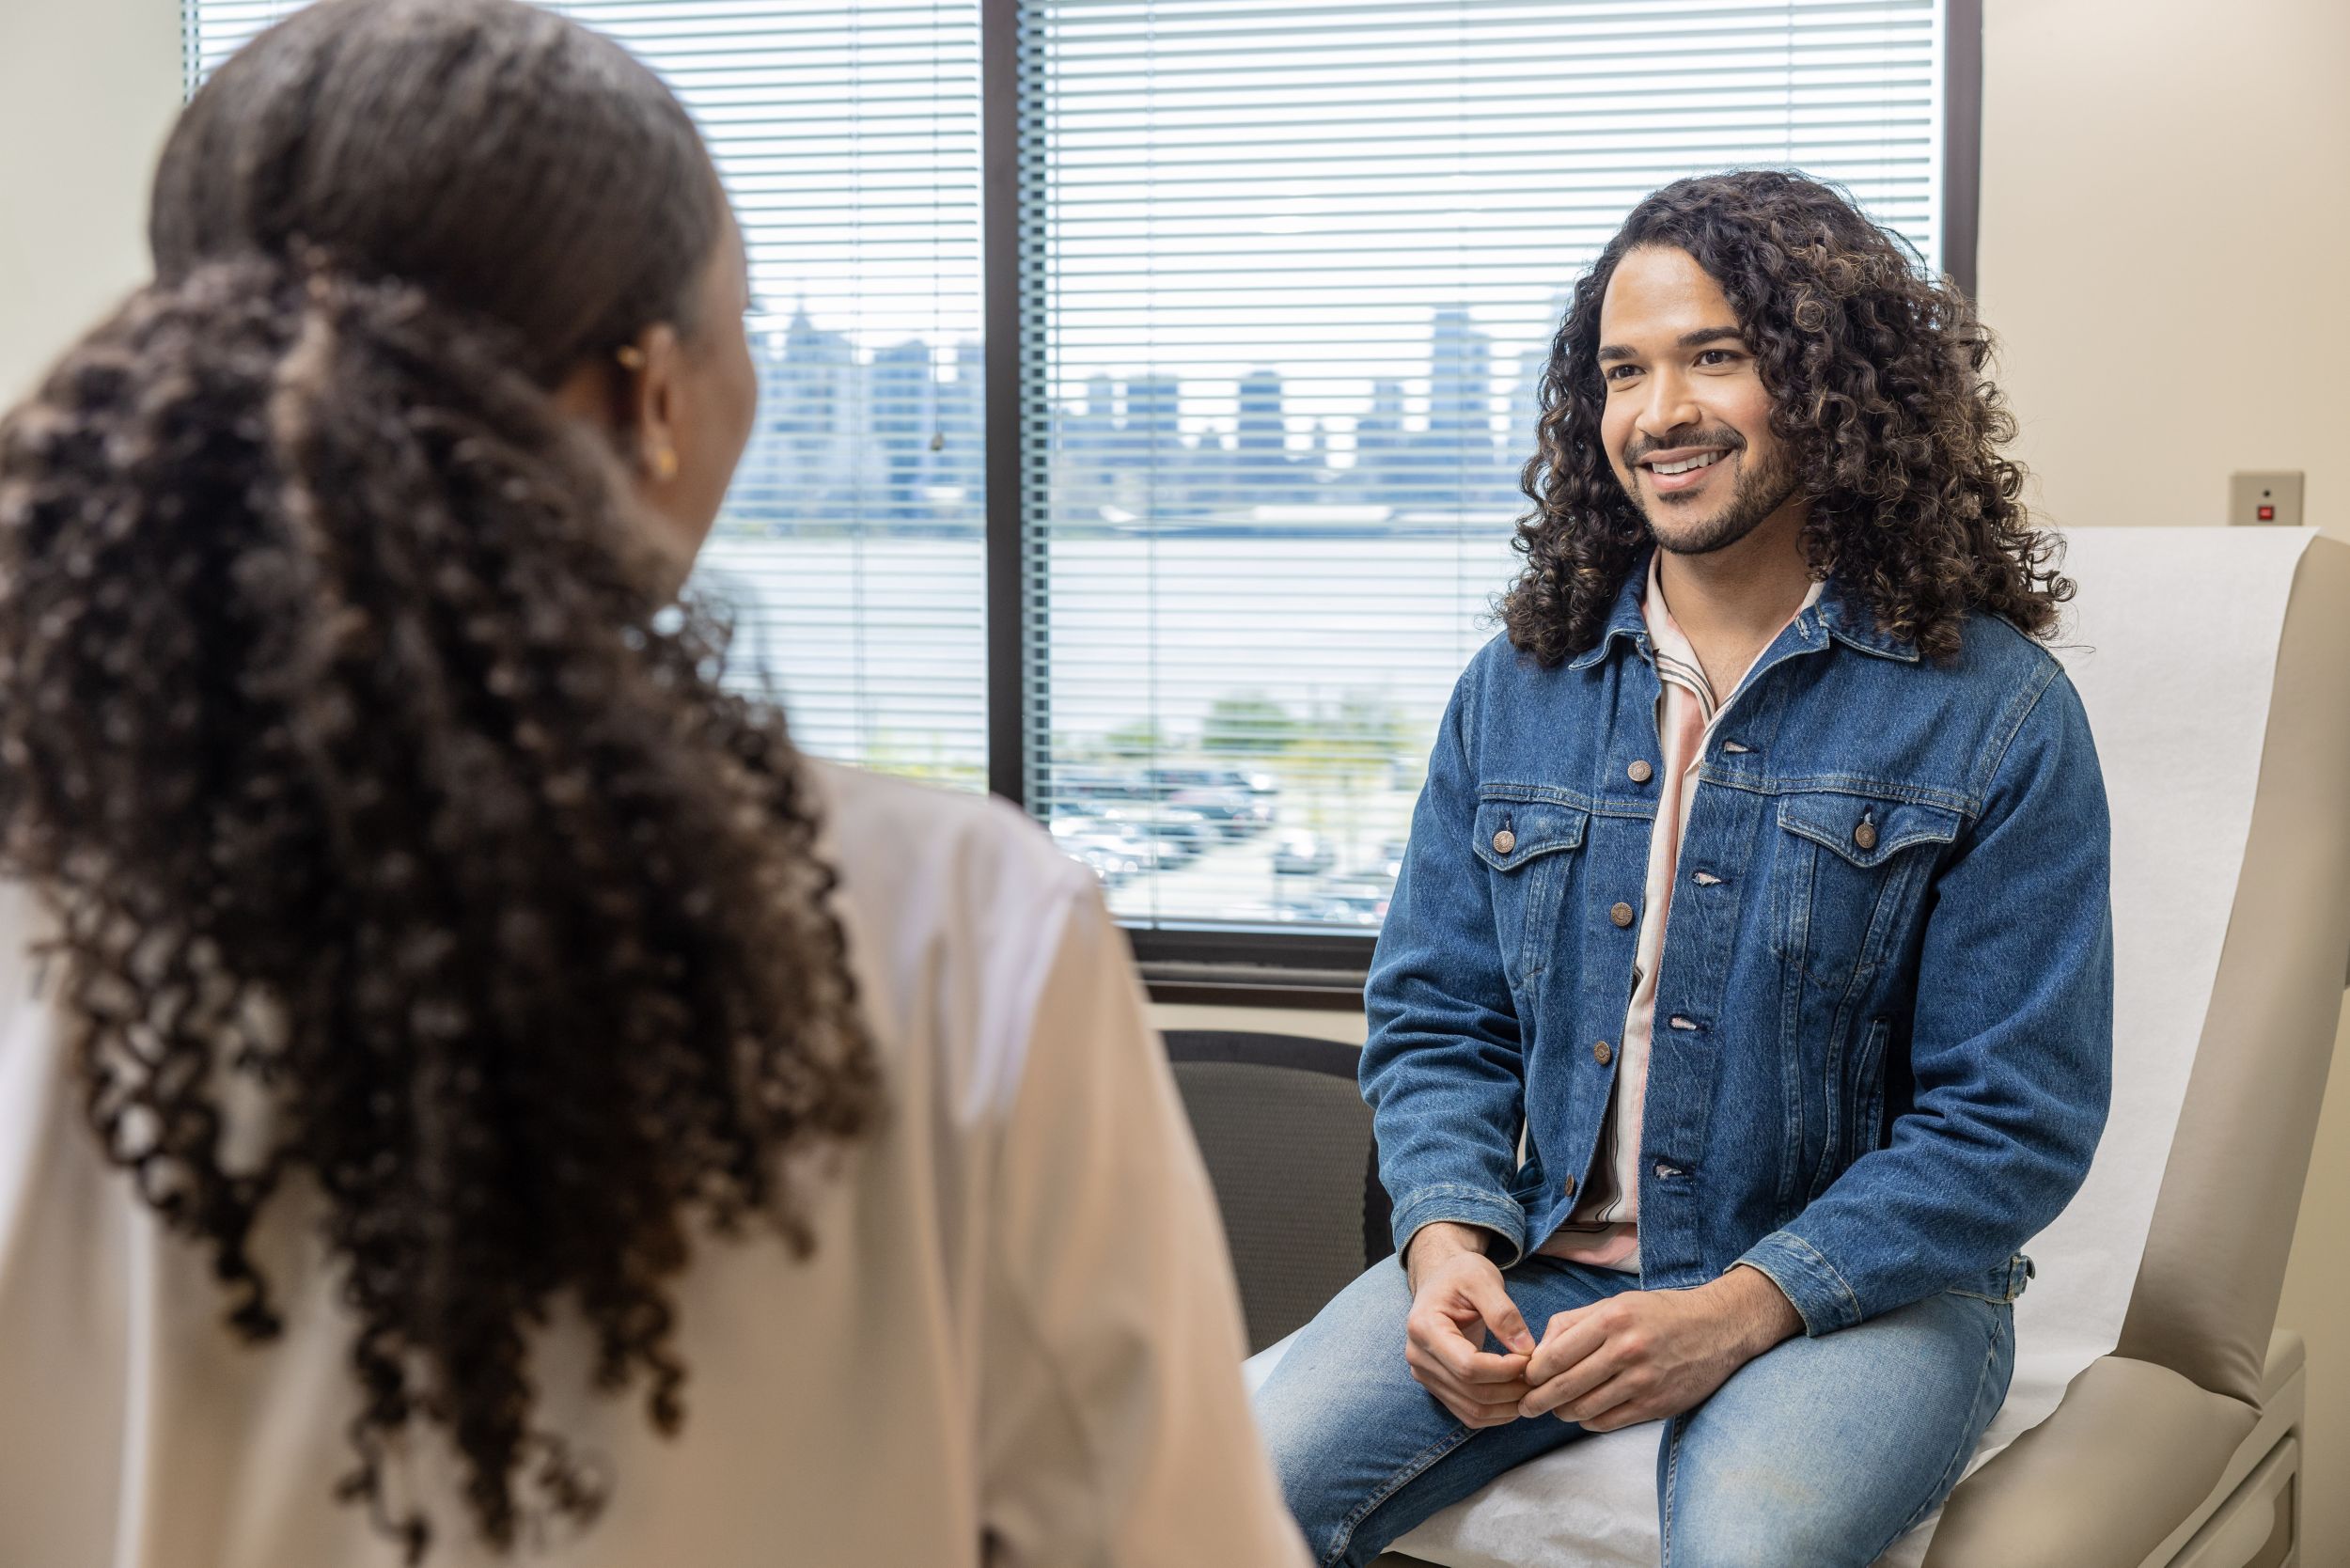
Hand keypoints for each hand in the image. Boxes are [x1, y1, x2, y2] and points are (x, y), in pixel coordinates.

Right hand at [1402, 1223, 1539, 1427]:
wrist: (1441, 1279)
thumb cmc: (1460, 1274)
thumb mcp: (1483, 1279)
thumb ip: (1504, 1313)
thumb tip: (1526, 1350)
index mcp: (1424, 1328)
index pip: (1467, 1366)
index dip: (1503, 1370)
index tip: (1529, 1358)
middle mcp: (1418, 1357)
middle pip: (1471, 1391)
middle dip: (1511, 1390)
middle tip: (1538, 1376)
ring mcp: (1425, 1375)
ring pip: (1472, 1410)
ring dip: (1507, 1407)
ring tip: (1531, 1387)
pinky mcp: (1437, 1386)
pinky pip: (1468, 1413)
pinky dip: (1496, 1413)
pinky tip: (1515, 1397)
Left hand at [1516, 1265, 1801, 1431]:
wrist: (1718, 1329)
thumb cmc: (1660, 1314)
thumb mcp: (1616, 1304)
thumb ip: (1574, 1322)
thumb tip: (1538, 1350)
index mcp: (1612, 1319)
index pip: (1556, 1355)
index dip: (1533, 1372)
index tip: (1524, 1378)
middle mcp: (1626, 1350)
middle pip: (1565, 1386)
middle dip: (1538, 1400)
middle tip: (1525, 1405)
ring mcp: (1643, 1381)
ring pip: (1585, 1409)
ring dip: (1563, 1412)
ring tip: (1557, 1408)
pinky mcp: (1656, 1404)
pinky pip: (1609, 1422)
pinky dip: (1590, 1421)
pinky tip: (1586, 1414)